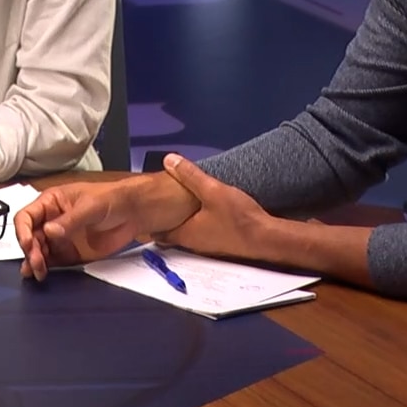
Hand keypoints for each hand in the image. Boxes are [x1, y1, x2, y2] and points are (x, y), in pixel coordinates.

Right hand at [14, 172, 199, 280]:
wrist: (135, 214)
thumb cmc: (112, 199)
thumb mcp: (90, 206)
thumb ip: (70, 220)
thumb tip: (48, 231)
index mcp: (51, 202)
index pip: (27, 216)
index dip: (23, 230)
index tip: (30, 243)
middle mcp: (52, 220)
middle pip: (30, 236)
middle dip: (30, 250)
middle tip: (37, 263)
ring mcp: (60, 238)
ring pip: (38, 251)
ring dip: (35, 262)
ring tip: (38, 273)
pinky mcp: (70, 253)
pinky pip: (53, 262)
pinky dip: (46, 268)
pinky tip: (42, 275)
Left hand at [150, 154, 273, 261]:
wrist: (266, 238)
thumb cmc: (239, 219)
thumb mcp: (212, 190)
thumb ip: (190, 176)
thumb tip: (169, 160)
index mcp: (185, 233)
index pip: (156, 232)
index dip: (147, 222)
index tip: (141, 211)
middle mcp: (192, 243)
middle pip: (169, 233)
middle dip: (162, 220)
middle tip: (154, 206)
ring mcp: (206, 246)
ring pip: (185, 232)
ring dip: (179, 221)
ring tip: (174, 206)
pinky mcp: (219, 243)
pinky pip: (200, 233)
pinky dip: (195, 223)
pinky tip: (201, 212)